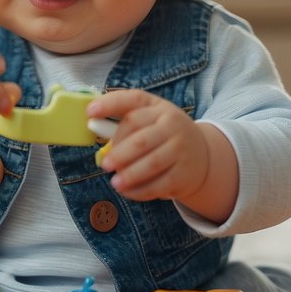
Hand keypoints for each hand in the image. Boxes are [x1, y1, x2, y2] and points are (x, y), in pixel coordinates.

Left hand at [86, 90, 210, 202]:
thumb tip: (92, 125)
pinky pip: (160, 184)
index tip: (90, 112)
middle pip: (142, 138)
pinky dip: (140, 190)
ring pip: (152, 163)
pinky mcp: (184, 173)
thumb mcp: (150, 120)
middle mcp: (172, 124)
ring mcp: (180, 148)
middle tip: (105, 164)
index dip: (110, 105)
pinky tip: (127, 191)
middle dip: (120, 153)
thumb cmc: (163, 135)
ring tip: (115, 182)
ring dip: (130, 174)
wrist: (201, 155)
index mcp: (157, 107)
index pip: (133, 101)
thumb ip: (123, 121)